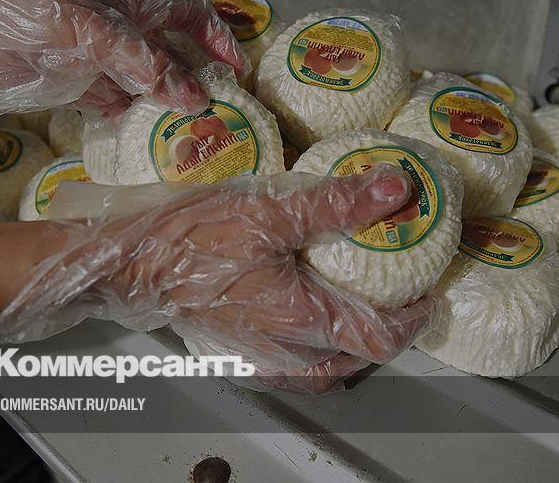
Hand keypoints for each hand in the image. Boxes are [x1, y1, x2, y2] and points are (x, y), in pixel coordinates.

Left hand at [0, 0, 246, 128]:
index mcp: (132, 2)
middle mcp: (122, 30)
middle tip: (215, 112)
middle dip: (195, 81)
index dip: (216, 39)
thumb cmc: (23, 10)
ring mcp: (101, 60)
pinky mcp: (79, 85)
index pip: (188, 14)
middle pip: (172, 55)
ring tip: (184, 134)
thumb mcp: (88, 30)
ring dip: (164, 107)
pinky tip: (138, 137)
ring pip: (146, 84)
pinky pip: (114, 105)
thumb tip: (186, 93)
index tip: (234, 70)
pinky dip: (128, 120)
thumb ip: (138, 61)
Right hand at [0, 165, 440, 391]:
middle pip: (355, 362)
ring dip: (352, 349)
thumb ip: (336, 202)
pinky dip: (315, 353)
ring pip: (322, 369)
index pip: (379, 338)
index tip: (427, 291)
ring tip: (362, 315)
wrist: (132, 260)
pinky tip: (308, 325)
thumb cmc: (191, 236)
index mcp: (300, 318)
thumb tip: (396, 188)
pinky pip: (291, 365)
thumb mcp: (270, 208)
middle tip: (400, 303)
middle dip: (387, 337)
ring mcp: (257, 352)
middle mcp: (284, 347)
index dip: (413, 319)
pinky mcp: (236, 345)